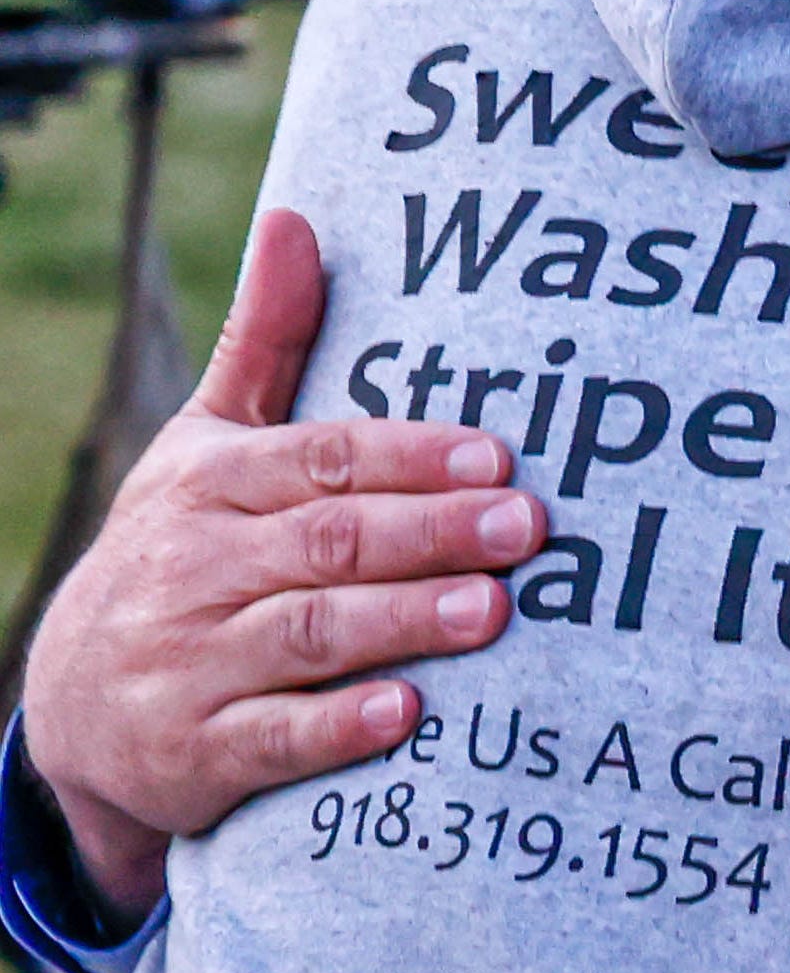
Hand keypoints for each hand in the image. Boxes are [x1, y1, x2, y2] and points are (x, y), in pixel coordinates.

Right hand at [19, 209, 543, 923]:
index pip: (320, 462)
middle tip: (526, 527)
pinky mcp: (195, 755)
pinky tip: (410, 711)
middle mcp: (193, 569)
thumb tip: (297, 217)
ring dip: (403, 622)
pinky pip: (271, 740)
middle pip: (327, 544)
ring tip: (494, 611)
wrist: (80, 706)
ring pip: (308, 636)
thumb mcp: (209, 445)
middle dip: (431, 532)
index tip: (498, 454)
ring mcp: (189, 665)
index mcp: (209, 485)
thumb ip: (268, 342)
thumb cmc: (184, 548)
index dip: (409, 457)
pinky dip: (339, 729)